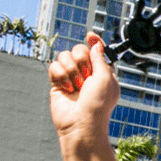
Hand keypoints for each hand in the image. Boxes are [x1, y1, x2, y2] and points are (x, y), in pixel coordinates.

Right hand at [48, 33, 119, 147]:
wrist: (81, 125)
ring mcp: (71, 78)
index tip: (90, 35)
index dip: (94, 41)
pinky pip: (54, 66)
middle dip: (81, 60)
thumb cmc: (97, 105)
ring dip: (71, 70)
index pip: (97, 50)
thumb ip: (100, 58)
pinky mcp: (58, 83)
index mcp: (103, 72)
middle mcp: (87, 73)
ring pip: (64, 56)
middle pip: (79, 50)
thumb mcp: (106, 79)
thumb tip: (96, 45)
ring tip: (77, 87)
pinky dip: (60, 76)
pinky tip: (67, 89)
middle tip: (86, 76)